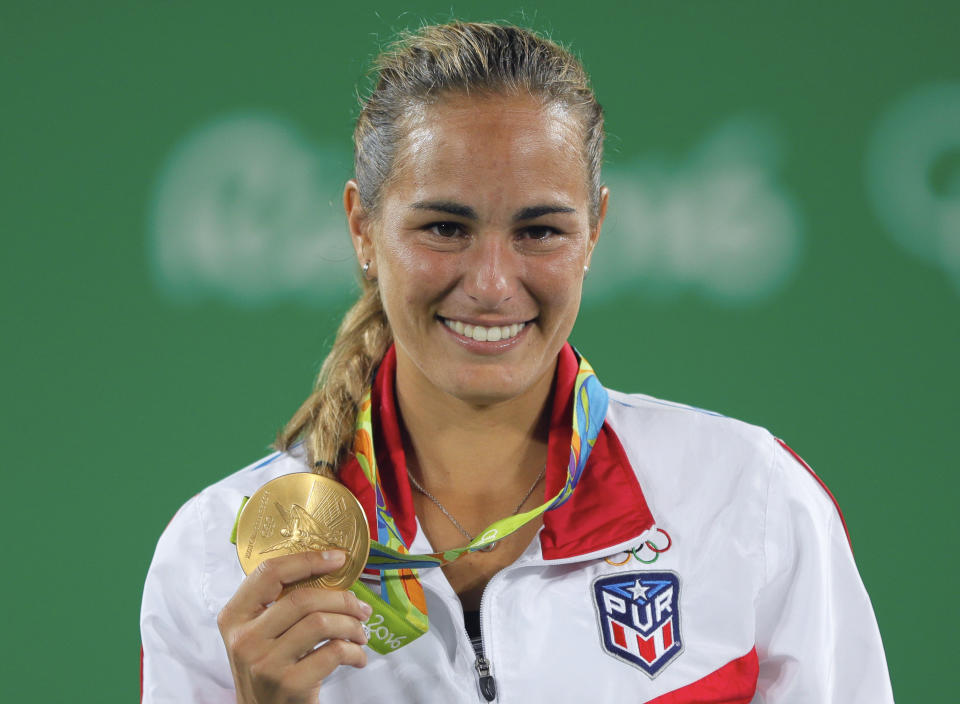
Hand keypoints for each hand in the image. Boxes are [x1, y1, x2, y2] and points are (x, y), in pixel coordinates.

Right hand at [217, 550, 372, 703]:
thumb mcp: (262, 634)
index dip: (307, 560)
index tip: (337, 558)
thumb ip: (280, 604)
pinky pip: (333, 652)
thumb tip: (331, 569)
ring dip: (351, 625)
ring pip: (321, 623)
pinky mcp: (288, 683)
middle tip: (361, 608)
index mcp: (234, 616)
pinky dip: (354, 651)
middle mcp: (244, 639)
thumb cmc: (271, 667)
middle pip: (302, 598)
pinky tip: (357, 657)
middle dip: (342, 599)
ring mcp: (264, 663)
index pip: (269, 573)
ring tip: (360, 634)